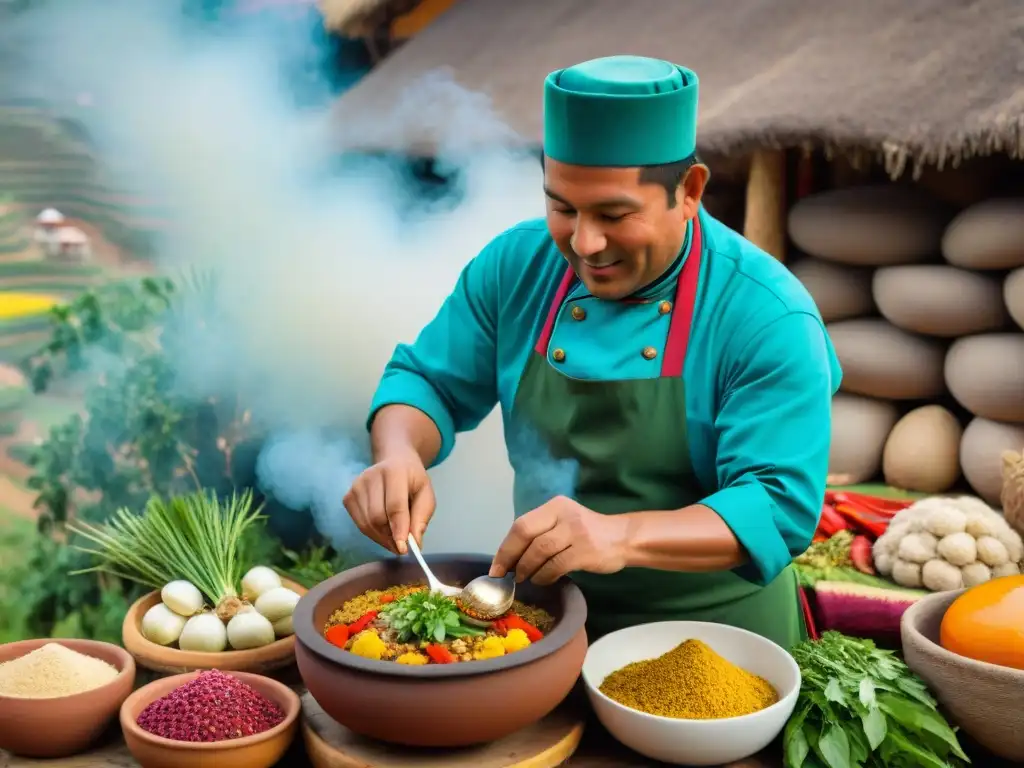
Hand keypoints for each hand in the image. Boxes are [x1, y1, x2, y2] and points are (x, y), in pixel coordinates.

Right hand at [343, 449, 435, 554]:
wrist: (395, 461)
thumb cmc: (412, 480)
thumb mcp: (426, 494)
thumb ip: (422, 517)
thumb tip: (415, 542)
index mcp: (395, 471)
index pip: (395, 505)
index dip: (399, 529)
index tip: (403, 549)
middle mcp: (371, 476)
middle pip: (377, 517)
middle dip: (390, 537)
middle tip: (402, 547)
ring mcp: (356, 486)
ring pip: (367, 524)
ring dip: (382, 538)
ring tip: (395, 539)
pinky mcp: (348, 496)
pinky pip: (359, 524)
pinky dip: (372, 533)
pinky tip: (383, 530)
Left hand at [488, 496, 630, 585]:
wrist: (623, 538)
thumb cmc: (588, 534)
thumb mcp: (564, 523)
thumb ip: (541, 532)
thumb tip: (510, 557)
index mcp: (555, 506)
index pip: (521, 524)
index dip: (505, 547)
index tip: (496, 567)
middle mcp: (563, 514)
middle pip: (526, 534)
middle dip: (510, 558)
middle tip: (504, 576)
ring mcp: (575, 532)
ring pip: (539, 551)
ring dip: (527, 569)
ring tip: (525, 579)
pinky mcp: (585, 550)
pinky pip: (556, 565)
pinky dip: (544, 576)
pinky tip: (543, 580)